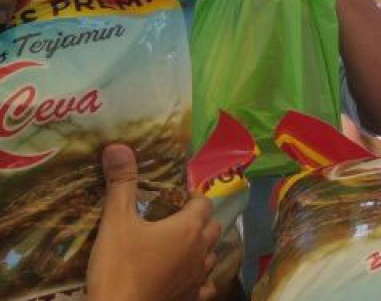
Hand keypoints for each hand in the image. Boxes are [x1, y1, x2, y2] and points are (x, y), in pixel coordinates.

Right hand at [86, 144, 220, 300]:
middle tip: (177, 218)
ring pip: (211, 255)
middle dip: (199, 219)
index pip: (203, 203)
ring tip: (182, 245)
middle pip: (212, 227)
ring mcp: (199, 278)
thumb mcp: (116, 222)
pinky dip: (201, 278)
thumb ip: (121, 184)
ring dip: (202, 247)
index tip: (176, 196)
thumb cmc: (119, 266)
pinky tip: (189, 277)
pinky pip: (206, 285)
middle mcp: (201, 251)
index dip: (192, 197)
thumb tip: (118, 146)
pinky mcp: (193, 299)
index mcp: (189, 228)